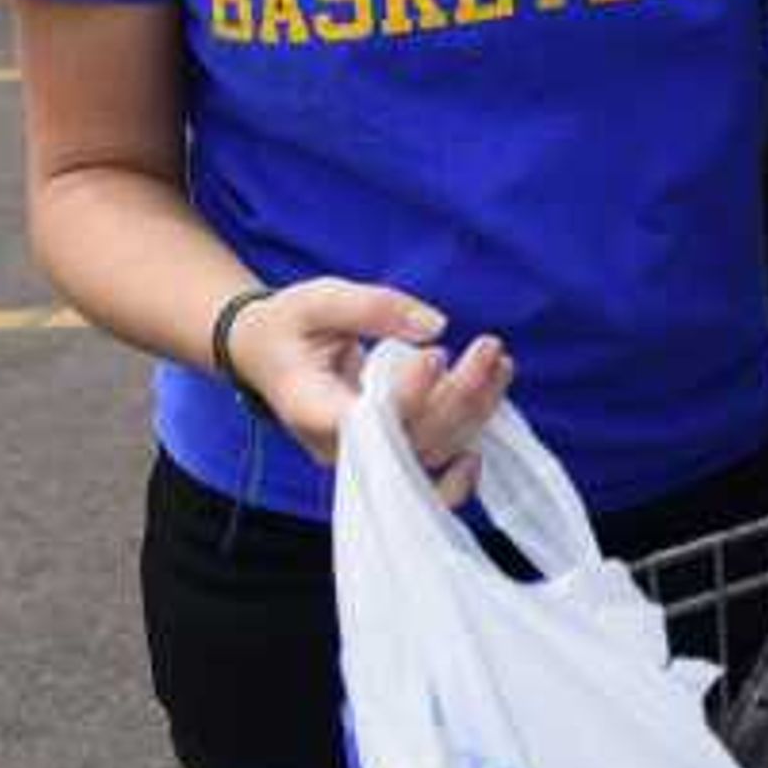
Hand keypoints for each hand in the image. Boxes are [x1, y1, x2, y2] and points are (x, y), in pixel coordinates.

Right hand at [227, 278, 512, 504]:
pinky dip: (469, 444)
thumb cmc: (290, 327)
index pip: (367, 420)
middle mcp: (340, 448)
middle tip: (489, 346)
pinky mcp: (388, 454)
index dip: (410, 396)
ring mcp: (366, 460)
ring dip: (475, 410)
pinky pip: (435, 467)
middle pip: (412, 439)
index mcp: (311, 409)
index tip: (437, 353)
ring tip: (499, 362)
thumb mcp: (319, 300)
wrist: (267, 354)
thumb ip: (373, 307)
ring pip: (433, 452)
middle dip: (460, 395)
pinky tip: (490, 413)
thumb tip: (437, 326)